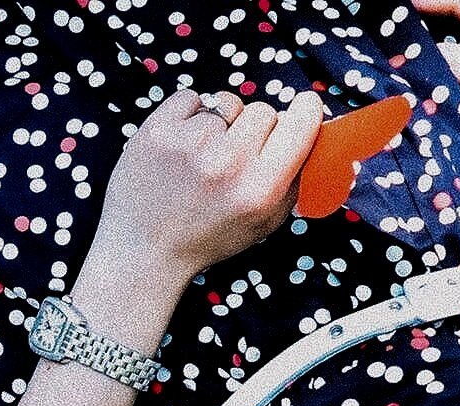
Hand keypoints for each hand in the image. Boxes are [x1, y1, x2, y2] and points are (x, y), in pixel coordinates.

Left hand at [85, 88, 325, 282]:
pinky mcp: (158, 129)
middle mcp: (230, 162)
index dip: (303, 112)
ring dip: (218, 123)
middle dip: (251, 130)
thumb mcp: (263, 222)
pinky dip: (186, 116)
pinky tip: (177, 149)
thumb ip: (294, 179)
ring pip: (226, 103)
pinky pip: (190, 97)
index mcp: (261, 187)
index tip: (297, 114)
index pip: (303, 118)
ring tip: (199, 159)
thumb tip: (317, 131)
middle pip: (263, 110)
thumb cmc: (206, 237)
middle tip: (229, 161)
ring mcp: (192, 143)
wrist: (142, 253)